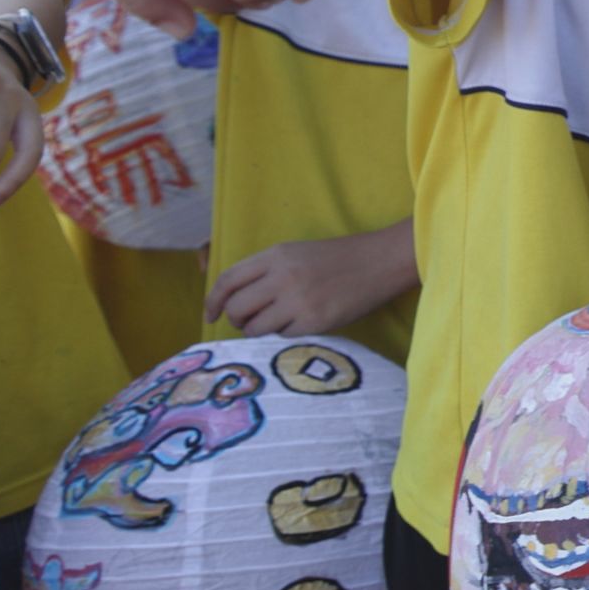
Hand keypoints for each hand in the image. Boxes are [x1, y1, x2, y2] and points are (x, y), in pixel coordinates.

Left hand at [209, 227, 416, 337]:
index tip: (210, 315)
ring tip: (277, 322)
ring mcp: (297, 301)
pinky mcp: (314, 322)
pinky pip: (283, 336)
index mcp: (275, 255)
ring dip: (259, 330)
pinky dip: (286, 333)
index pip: (228, 280)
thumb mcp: (295, 253)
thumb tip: (234, 302)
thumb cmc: (335, 258)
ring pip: (255, 328)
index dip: (213, 300)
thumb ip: (265, 271)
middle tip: (248, 321)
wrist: (378, 262)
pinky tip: (302, 321)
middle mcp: (282, 277)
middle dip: (237, 320)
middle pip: (237, 308)